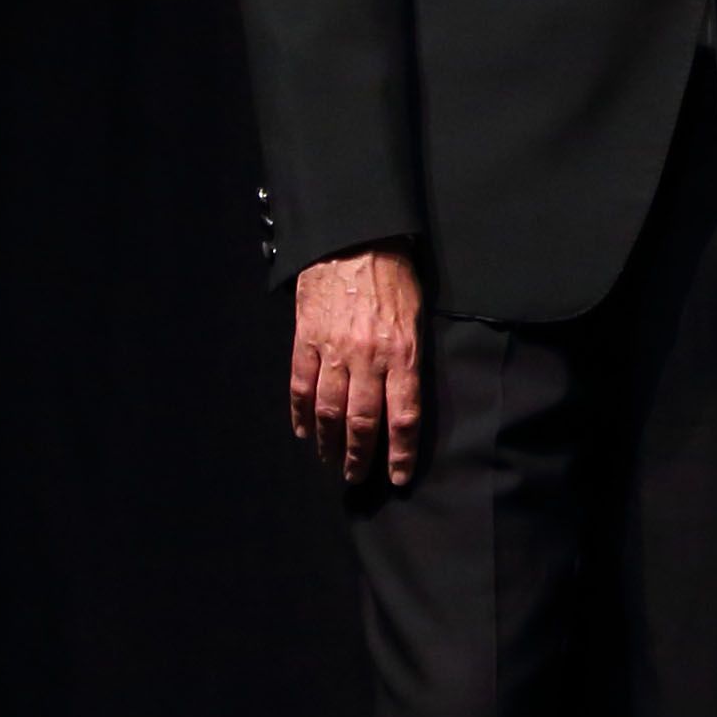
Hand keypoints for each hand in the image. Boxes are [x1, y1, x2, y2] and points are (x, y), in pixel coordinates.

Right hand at [288, 250, 427, 487]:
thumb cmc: (392, 275)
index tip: (398, 477)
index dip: (400, 452)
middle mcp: (368, 357)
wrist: (354, 239)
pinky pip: (300, 385)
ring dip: (328, 441)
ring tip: (330, 461)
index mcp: (402, 352)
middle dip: (360, 456)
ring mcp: (333, 349)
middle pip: (363, 421)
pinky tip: (303, 431)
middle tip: (356, 477)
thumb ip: (410, 358)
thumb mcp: (416, 316)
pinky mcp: (306, 338)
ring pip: (328, 410)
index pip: (403, 415)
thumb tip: (405, 398)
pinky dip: (300, 413)